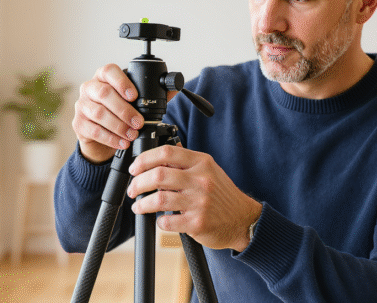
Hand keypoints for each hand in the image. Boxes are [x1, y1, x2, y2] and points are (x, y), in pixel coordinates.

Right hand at [71, 64, 176, 163]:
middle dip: (124, 110)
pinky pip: (94, 130)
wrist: (101, 134)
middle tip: (138, 122)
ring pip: (98, 113)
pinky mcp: (79, 124)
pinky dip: (110, 138)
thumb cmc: (119, 112)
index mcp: (103, 77)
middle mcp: (90, 88)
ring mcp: (82, 106)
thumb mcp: (134, 101)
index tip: (134, 96)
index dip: (122, 82)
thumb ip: (152, 94)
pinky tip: (122, 142)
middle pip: (104, 94)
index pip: (109, 71)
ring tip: (132, 134)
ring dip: (118, 126)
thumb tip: (174, 88)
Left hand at [127, 145, 262, 251]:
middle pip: (158, 175)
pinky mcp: (198, 223)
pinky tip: (159, 220)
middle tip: (133, 189)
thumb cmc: (222, 195)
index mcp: (202, 163)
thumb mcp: (209, 170)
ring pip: (158, 199)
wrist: (242, 220)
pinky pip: (167, 221)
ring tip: (139, 206)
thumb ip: (186, 162)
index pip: (166, 152)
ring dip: (142, 204)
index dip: (144, 159)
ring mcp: (200, 202)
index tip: (135, 168)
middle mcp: (201, 180)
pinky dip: (158, 221)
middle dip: (138, 183)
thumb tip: (157, 156)